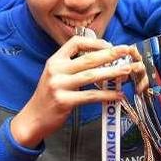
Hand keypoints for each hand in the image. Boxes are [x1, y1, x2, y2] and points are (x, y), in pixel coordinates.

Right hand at [10, 36, 132, 147]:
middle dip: (110, 54)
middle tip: (126, 51)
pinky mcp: (64, 101)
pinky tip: (118, 95)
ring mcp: (59, 85)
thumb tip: (100, 59)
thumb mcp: (55, 75)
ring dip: (113, 72)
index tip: (109, 45)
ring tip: (128, 70)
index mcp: (55, 60)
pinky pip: (91, 96)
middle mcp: (56, 70)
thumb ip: (72, 66)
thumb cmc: (48, 96)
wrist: (33, 118)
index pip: (76, 43)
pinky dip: (106, 95)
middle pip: (88, 59)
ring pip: (92, 76)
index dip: (94, 42)